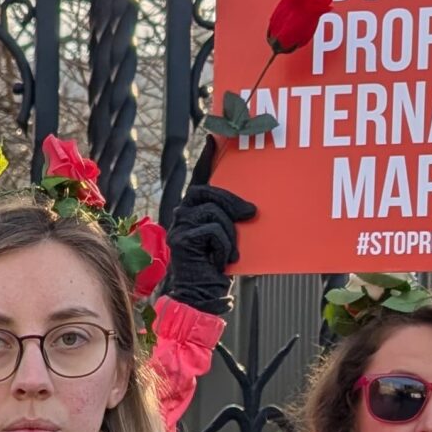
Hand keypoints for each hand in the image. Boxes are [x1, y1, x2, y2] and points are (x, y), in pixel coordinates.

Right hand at [169, 142, 256, 317]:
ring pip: (213, 212)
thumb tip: (251, 208)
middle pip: (207, 190)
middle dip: (231, 201)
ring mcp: (179, 225)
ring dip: (229, 233)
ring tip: (231, 253)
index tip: (215, 137)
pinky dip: (224, 247)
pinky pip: (212, 230)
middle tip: (251, 213)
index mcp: (194, 209)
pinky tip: (223, 261)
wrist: (203, 295)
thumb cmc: (219, 266)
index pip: (201, 178)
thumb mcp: (229, 236)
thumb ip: (231, 218)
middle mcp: (182, 214)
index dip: (207, 158)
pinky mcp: (181, 239)